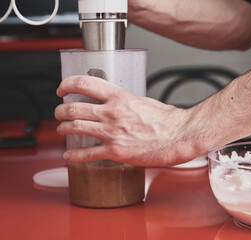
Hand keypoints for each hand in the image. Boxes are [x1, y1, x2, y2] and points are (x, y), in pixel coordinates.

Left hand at [55, 76, 200, 165]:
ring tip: (62, 130)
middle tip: (59, 113)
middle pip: (73, 108)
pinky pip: (87, 153)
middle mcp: (112, 112)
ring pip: (75, 128)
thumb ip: (126, 102)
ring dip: (63, 129)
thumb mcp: (143, 102)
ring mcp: (112, 132)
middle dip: (60, 111)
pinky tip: (69, 155)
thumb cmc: (168, 119)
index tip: (62, 89)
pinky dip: (73, 155)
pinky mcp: (116, 151)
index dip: (66, 85)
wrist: (180, 135)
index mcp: (120, 97)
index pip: (83, 83)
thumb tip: (117, 104)